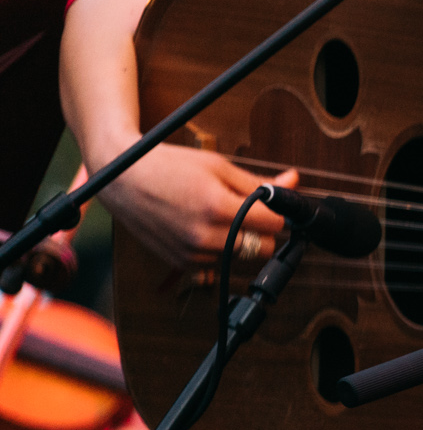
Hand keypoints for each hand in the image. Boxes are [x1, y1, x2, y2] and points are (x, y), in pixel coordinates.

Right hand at [92, 142, 298, 272]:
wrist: (122, 179)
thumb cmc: (169, 167)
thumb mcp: (219, 167)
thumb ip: (259, 182)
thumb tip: (293, 181)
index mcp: (218, 208)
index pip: (274, 225)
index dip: (279, 212)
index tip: (274, 204)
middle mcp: (204, 236)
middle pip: (261, 248)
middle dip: (263, 230)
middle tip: (250, 210)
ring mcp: (191, 253)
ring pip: (240, 257)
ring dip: (240, 239)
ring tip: (218, 213)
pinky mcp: (180, 262)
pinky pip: (217, 263)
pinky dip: (219, 248)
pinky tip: (205, 226)